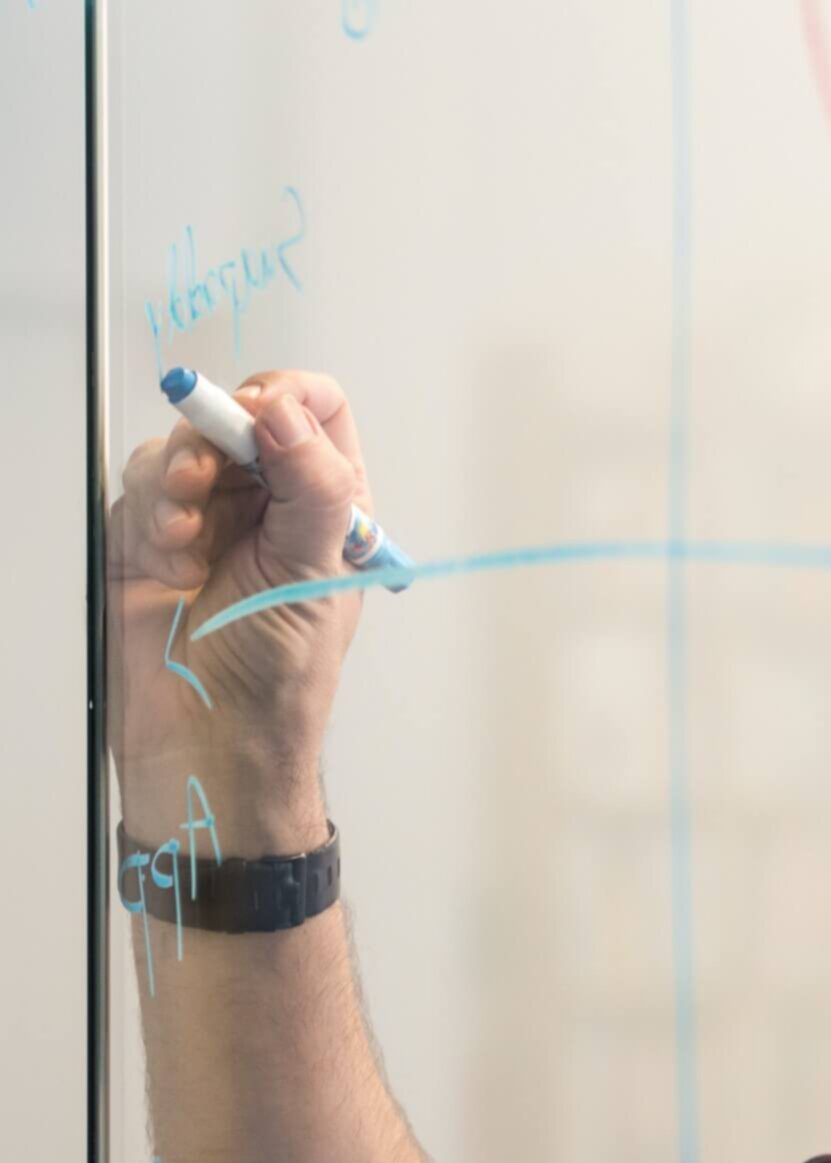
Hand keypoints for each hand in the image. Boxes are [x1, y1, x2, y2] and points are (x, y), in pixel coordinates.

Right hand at [109, 371, 368, 850]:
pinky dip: (151, 515)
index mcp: (329, 506)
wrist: (208, 741)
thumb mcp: (315, 574)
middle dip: (219, 438)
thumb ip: (313, 488)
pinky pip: (142, 486)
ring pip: (183, 447)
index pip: (318, 411)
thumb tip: (288, 411)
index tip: (261, 414)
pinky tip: (169, 562)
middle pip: (241, 416)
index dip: (288, 397)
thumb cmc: (278, 678)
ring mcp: (210, 517)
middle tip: (207, 478)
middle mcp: (271, 505)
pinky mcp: (151, 536)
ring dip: (179, 483)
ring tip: (189, 540)